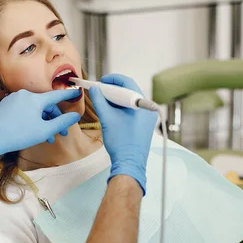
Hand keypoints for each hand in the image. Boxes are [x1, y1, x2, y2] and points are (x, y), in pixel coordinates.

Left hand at [0, 89, 81, 173]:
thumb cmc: (18, 136)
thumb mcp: (44, 131)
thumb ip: (62, 122)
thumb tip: (76, 116)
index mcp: (35, 98)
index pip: (56, 95)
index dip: (68, 94)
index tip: (76, 92)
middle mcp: (24, 94)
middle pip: (45, 105)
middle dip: (54, 119)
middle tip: (60, 134)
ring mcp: (13, 98)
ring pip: (34, 108)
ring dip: (42, 121)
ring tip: (46, 137)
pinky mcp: (6, 105)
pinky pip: (24, 109)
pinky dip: (31, 118)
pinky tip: (32, 131)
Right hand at [88, 74, 157, 194]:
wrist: (129, 163)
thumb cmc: (121, 142)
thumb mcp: (107, 118)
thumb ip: (99, 101)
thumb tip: (95, 90)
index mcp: (142, 104)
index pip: (127, 83)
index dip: (113, 79)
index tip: (102, 81)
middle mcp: (147, 109)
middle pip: (129, 91)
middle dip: (113, 90)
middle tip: (101, 91)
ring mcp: (147, 118)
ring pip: (130, 102)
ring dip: (117, 99)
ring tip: (104, 101)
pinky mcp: (144, 125)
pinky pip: (132, 111)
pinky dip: (121, 108)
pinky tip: (111, 111)